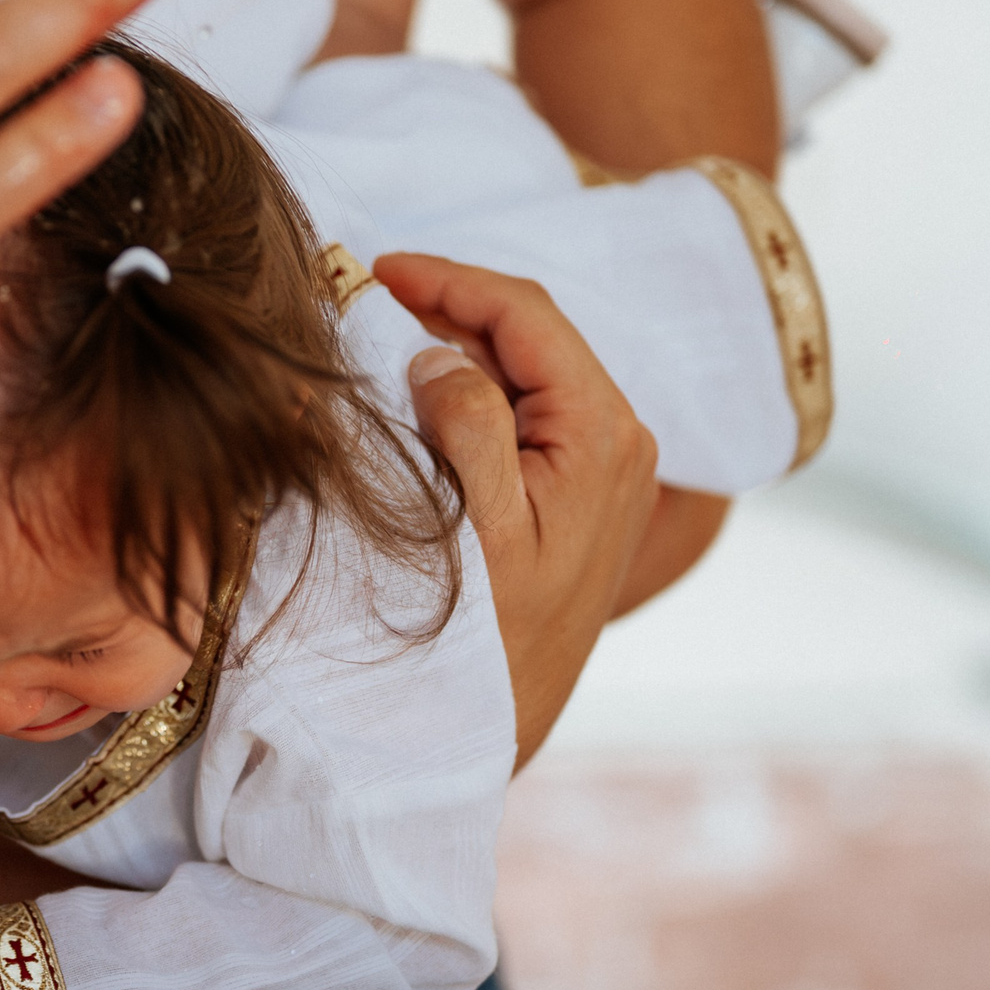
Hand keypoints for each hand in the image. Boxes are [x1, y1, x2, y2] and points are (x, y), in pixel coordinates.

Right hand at [383, 254, 657, 771]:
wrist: (512, 721)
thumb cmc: (496, 636)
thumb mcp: (479, 524)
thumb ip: (468, 425)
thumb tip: (439, 355)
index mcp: (604, 433)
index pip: (527, 315)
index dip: (452, 280)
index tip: (381, 268)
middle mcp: (620, 439)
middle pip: (529, 337)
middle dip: (450, 308)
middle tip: (368, 295)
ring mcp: (606, 465)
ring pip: (526, 373)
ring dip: (458, 349)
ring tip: (384, 337)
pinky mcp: (583, 490)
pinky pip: (528, 414)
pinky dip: (473, 392)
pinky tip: (421, 395)